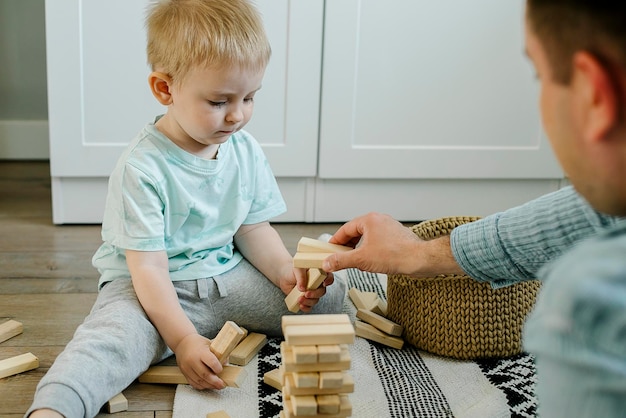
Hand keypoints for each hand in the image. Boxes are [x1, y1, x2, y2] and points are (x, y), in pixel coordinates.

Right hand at [174, 333, 224, 389]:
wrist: (182, 343)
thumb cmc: (198, 343)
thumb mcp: (210, 344)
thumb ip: (219, 353)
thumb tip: (226, 364)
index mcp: (200, 351)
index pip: (211, 362)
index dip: (218, 368)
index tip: (221, 370)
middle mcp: (192, 360)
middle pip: (205, 374)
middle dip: (215, 382)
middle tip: (222, 385)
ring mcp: (187, 368)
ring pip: (199, 381)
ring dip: (209, 385)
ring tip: (217, 386)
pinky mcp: (184, 373)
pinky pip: (193, 383)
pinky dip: (201, 386)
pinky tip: (208, 385)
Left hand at [281, 268, 334, 312]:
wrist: (284, 277)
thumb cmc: (292, 270)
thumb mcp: (297, 269)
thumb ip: (301, 276)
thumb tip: (302, 287)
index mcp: (318, 273)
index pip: (328, 277)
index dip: (329, 280)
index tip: (324, 283)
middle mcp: (317, 284)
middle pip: (322, 291)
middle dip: (315, 294)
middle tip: (307, 293)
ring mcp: (312, 293)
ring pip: (315, 300)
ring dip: (308, 301)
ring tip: (299, 299)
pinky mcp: (306, 300)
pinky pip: (309, 306)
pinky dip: (306, 307)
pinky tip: (300, 305)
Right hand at [322, 212, 461, 276]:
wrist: (419, 260)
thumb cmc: (396, 254)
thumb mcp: (361, 259)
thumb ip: (341, 260)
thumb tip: (328, 262)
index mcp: (369, 220)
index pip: (345, 229)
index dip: (336, 241)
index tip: (330, 250)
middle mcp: (379, 220)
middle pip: (356, 232)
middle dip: (348, 246)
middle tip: (341, 257)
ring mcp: (389, 228)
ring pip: (367, 238)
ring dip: (360, 249)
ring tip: (356, 261)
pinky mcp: (396, 236)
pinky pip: (378, 242)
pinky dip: (371, 251)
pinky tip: (372, 262)